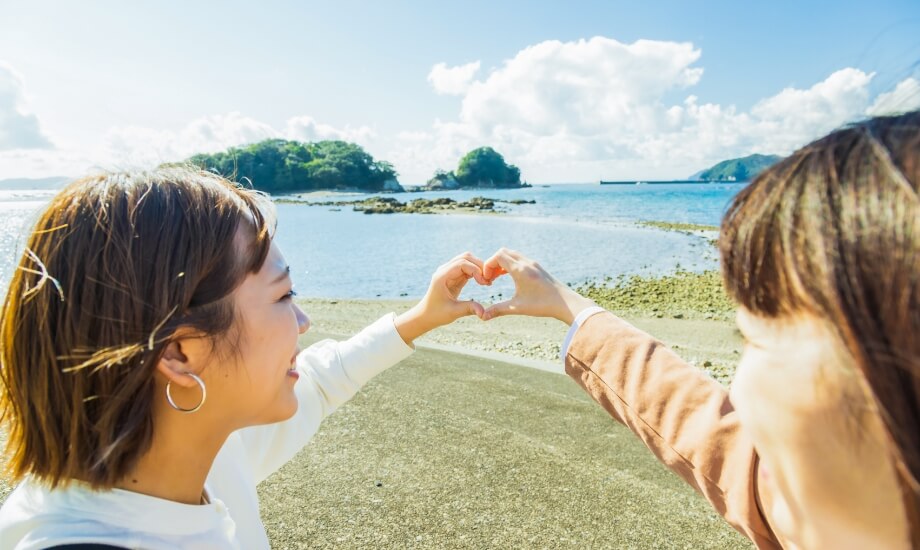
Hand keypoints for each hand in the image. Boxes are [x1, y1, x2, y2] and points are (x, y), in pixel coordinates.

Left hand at [395, 252, 488, 343]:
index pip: (462, 263)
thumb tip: (484, 313)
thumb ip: (469, 309)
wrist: (425, 315)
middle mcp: (445, 270)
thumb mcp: (453, 312)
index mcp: (442, 276)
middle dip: (479, 266)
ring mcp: (449, 271)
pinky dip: (477, 273)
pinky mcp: (454, 276)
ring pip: (468, 260)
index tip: (484, 283)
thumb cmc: (436, 314)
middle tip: (489, 280)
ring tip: (487, 281)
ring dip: (479, 268)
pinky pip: (467, 268)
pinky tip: (483, 282)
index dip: (476, 270)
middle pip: (466, 257)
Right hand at [480, 248, 595, 324]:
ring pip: (512, 254)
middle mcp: (527, 263)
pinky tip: (510, 277)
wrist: (566, 303)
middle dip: (493, 263)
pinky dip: (511, 264)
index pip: (498, 256)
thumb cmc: (542, 305)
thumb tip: (482, 317)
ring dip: (502, 263)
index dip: (487, 265)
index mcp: (520, 270)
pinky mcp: (538, 267)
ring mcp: (533, 263)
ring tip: (497, 278)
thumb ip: (498, 310)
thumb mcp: (518, 308)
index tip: (487, 279)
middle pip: (504, 252)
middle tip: (490, 278)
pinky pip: (520, 258)